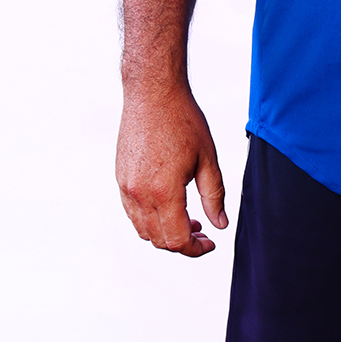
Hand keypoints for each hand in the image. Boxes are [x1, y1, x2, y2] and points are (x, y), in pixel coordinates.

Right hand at [116, 83, 227, 256]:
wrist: (153, 93)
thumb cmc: (182, 119)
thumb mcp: (207, 157)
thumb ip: (214, 195)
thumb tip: (220, 224)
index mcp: (164, 191)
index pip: (177, 239)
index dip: (195, 248)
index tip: (210, 242)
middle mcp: (140, 194)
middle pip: (159, 240)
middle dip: (182, 243)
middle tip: (203, 231)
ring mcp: (126, 187)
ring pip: (143, 230)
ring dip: (164, 233)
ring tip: (188, 219)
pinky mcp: (120, 178)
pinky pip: (132, 212)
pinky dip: (150, 219)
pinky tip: (168, 205)